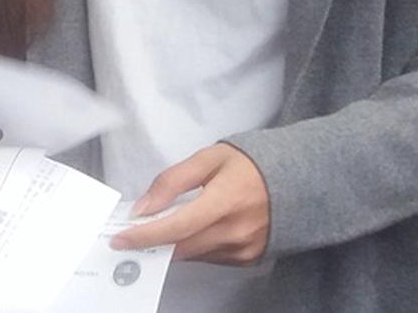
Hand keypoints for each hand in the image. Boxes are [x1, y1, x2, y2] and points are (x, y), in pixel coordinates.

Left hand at [112, 143, 270, 264]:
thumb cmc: (249, 164)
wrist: (296, 179)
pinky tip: (192, 229)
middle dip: (152, 242)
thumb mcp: (209, 158)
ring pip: (193, 254)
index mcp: (226, 199)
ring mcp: (244, 249)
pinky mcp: (248, 258)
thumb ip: (173, 180)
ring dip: (173, 243)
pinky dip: (194, 245)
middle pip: (182, 246)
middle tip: (131, 232)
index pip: (177, 226)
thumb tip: (144, 207)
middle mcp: (236, 231)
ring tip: (161, 225)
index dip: (146, 235)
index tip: (120, 238)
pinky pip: (209, 257)